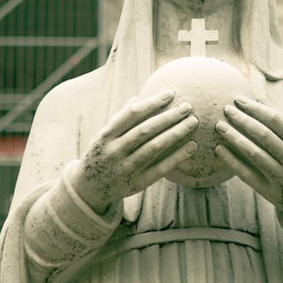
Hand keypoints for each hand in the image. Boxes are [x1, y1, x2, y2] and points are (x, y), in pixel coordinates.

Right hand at [70, 90, 198, 211]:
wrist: (89, 189)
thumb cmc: (101, 154)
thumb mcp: (104, 136)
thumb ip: (120, 119)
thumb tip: (138, 98)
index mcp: (106, 135)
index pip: (131, 114)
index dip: (152, 102)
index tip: (170, 93)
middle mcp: (115, 151)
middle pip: (145, 130)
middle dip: (169, 116)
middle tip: (187, 106)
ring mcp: (126, 168)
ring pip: (155, 147)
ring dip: (176, 133)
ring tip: (192, 122)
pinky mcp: (137, 183)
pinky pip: (161, 168)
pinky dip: (177, 156)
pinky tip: (192, 146)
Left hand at [214, 96, 282, 222]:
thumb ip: (279, 122)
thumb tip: (258, 97)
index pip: (276, 119)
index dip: (256, 107)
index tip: (238, 99)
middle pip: (264, 135)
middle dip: (243, 120)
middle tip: (226, 109)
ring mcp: (280, 176)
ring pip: (254, 153)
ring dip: (235, 138)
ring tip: (219, 125)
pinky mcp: (268, 190)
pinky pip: (246, 174)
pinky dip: (231, 161)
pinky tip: (219, 149)